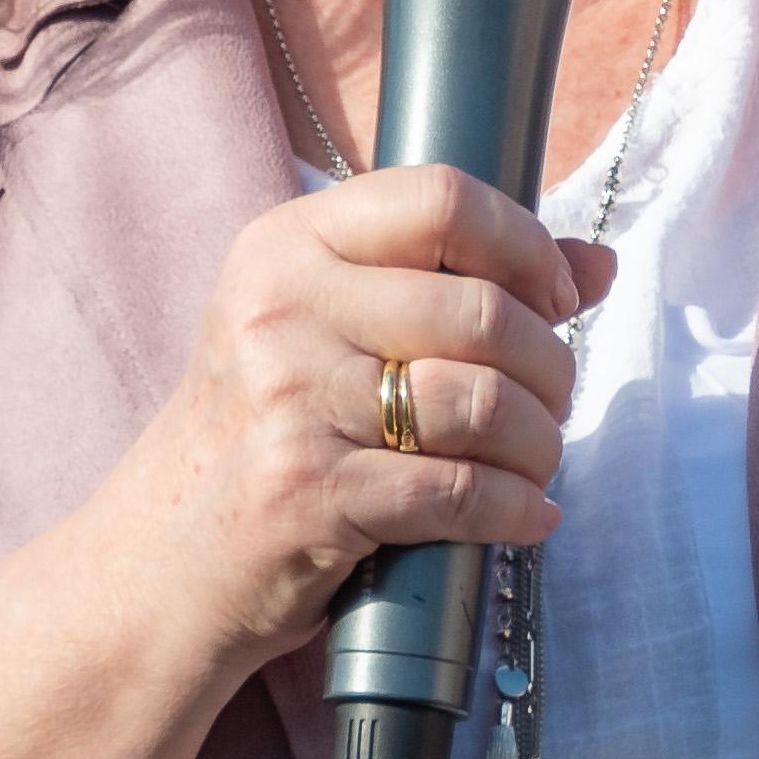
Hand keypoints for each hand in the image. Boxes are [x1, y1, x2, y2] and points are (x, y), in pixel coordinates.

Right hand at [95, 164, 603, 671]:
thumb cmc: (263, 433)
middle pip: (481, 310)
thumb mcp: (325, 329)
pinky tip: (525, 516)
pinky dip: (514, 508)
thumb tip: (597, 264)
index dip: (525, 245)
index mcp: (286, 244)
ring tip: (537, 462)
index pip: (441, 199)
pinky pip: (458, 490)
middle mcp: (281, 308)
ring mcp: (290, 399)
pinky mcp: (308, 491)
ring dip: (538, 442)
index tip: (554, 297)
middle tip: (551, 403)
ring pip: (480, 402)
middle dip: (549, 366)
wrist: (161, 559)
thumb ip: (453, 282)